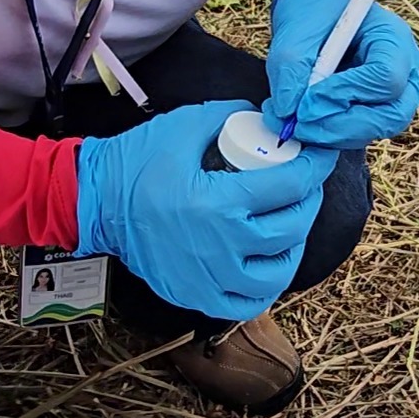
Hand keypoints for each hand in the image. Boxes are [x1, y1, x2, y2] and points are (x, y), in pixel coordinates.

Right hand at [74, 100, 337, 320]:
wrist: (96, 203)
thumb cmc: (138, 161)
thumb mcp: (185, 125)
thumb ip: (231, 116)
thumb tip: (267, 118)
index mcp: (217, 203)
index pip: (288, 186)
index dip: (313, 166)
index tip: (322, 154)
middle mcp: (220, 246)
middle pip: (291, 228)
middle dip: (308, 199)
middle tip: (306, 182)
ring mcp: (209, 278)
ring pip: (278, 271)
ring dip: (294, 243)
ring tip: (290, 220)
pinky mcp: (197, 295)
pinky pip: (249, 301)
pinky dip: (267, 283)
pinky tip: (268, 259)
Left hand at [262, 0, 418, 149]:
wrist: (316, 6)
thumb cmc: (314, 7)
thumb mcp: (297, 27)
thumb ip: (291, 67)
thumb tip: (288, 112)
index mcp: (393, 38)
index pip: (386, 77)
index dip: (348, 93)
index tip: (308, 99)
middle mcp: (404, 69)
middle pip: (391, 114)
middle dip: (342, 126)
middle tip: (299, 125)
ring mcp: (394, 94)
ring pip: (376, 130)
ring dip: (334, 134)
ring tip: (294, 123)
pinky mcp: (375, 110)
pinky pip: (360, 133)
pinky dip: (331, 135)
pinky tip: (303, 123)